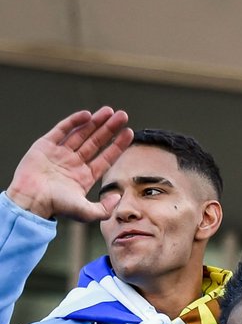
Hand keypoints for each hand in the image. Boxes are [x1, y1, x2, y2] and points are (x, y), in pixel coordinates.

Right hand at [6, 108, 133, 221]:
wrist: (31, 199)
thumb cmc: (57, 207)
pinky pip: (62, 130)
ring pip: (81, 133)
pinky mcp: (46, 145)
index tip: (129, 133)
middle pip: (96, 142)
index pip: (106, 158)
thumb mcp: (86, 212)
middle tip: (122, 116)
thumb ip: (105, 208)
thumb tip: (118, 196)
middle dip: (109, 129)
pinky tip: (87, 115)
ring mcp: (60, 153)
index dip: (118, 145)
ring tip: (109, 111)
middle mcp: (74, 163)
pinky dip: (74, 121)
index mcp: (85, 176)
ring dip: (95, 122)